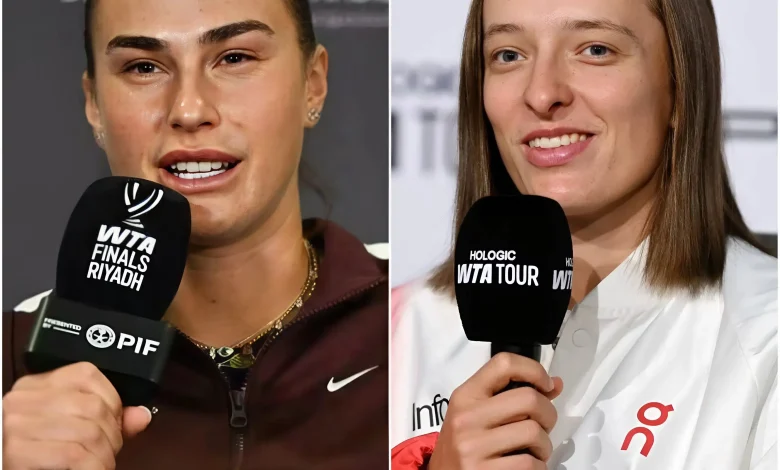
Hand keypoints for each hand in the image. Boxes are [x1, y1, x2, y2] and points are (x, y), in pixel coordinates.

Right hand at [3, 362, 152, 468]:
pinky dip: (93, 467)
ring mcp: (16, 424)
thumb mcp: (66, 432)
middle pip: (93, 406)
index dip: (112, 400)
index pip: (87, 374)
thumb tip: (140, 415)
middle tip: (107, 454)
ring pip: (88, 431)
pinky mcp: (15, 451)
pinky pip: (73, 454)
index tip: (115, 424)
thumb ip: (105, 421)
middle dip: (112, 435)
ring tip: (100, 466)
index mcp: (35, 387)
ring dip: (104, 456)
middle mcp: (22, 400)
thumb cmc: (34, 456)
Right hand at [428, 353, 563, 469]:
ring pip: (534, 433)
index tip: (546, 385)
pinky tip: (528, 466)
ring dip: (545, 445)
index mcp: (465, 396)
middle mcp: (466, 418)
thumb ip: (511, 397)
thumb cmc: (464, 446)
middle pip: (529, 399)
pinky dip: (539, 467)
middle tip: (544, 426)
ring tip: (534, 451)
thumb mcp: (476, 415)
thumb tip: (554, 384)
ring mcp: (473, 447)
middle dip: (548, 414)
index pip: (503, 364)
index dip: (534, 370)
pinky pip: (530, 464)